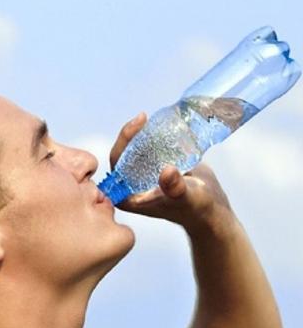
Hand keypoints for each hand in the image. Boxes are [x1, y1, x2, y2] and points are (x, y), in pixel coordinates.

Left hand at [108, 113, 234, 233]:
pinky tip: (161, 125)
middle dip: (132, 133)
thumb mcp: (186, 197)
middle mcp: (131, 186)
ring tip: (151, 120)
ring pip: (136, 150)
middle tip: (143, 117)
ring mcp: (143, 177)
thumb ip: (175, 187)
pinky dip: (154, 138)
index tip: (138, 123)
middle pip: (124, 153)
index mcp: (127, 196)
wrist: (211, 210)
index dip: (123, 141)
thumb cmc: (196, 209)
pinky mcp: (155, 170)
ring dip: (142, 134)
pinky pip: (149, 150)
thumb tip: (167, 171)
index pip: (117, 162)